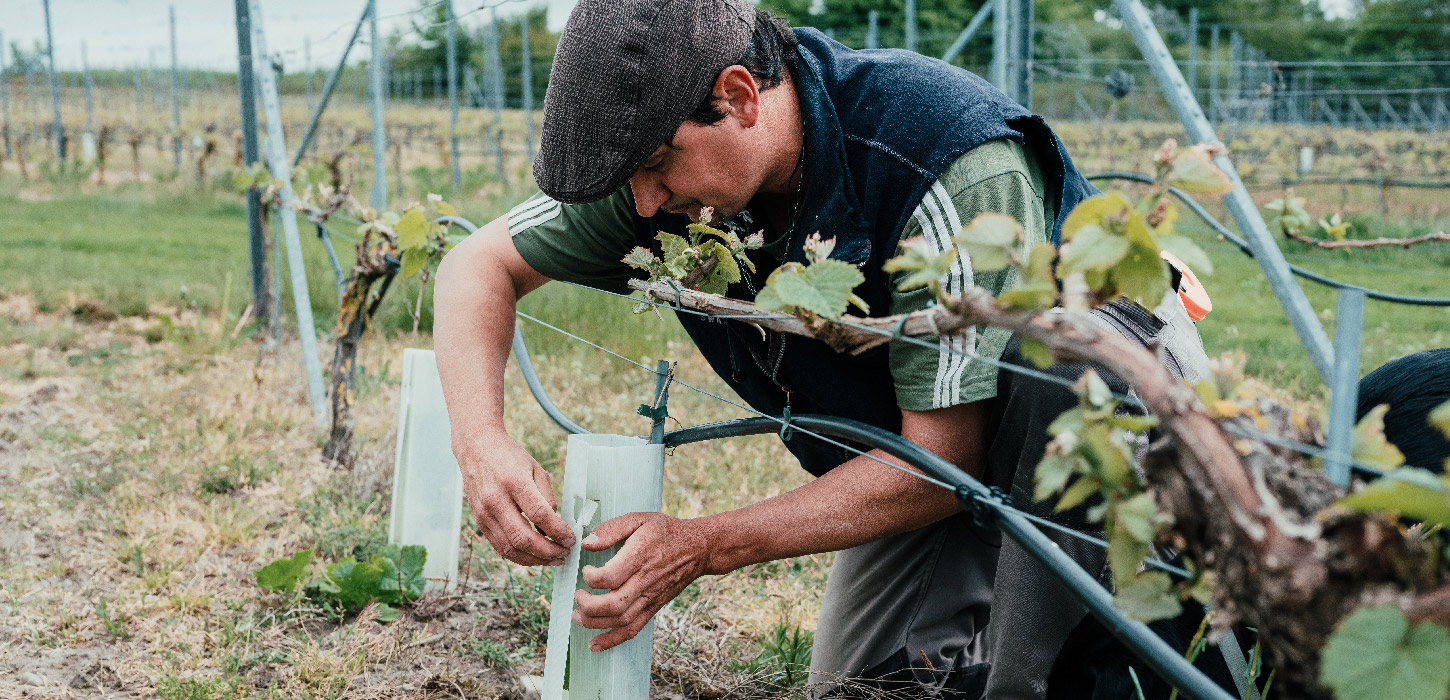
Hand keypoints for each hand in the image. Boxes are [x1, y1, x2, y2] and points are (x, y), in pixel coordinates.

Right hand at [457, 434, 574, 566]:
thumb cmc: (509, 457)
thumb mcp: (535, 468)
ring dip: (535, 559)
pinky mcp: (479, 522)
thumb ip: (547, 496)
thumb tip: (555, 525)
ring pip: (510, 548)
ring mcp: (484, 513)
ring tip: (553, 559)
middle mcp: (496, 500)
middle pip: (523, 537)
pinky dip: (519, 556)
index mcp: (514, 482)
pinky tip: (534, 556)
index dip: (558, 531)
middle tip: (564, 553)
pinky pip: (500, 547)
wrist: (476, 448)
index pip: (540, 515)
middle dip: (548, 551)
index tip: (571, 539)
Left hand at [572, 513, 711, 650]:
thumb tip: (587, 543)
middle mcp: (645, 581)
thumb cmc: (665, 532)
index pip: (610, 577)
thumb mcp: (638, 518)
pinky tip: (595, 644)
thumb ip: (611, 529)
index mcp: (639, 557)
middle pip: (614, 605)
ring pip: (621, 621)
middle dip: (588, 606)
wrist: (697, 549)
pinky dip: (612, 640)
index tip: (586, 570)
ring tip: (578, 616)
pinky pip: (633, 629)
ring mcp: (650, 598)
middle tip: (577, 596)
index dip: (591, 578)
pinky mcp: (653, 607)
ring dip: (595, 623)